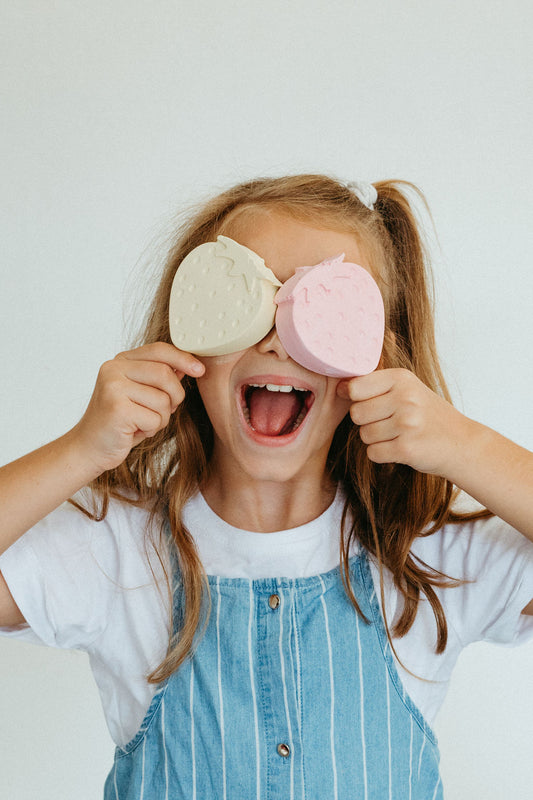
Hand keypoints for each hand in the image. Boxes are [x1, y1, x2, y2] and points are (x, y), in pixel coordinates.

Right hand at [72, 342, 204, 473]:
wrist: (89, 448)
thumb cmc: (119, 422)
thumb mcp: (140, 394)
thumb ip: (159, 377)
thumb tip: (189, 364)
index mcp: (120, 361)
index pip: (159, 350)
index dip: (183, 359)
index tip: (200, 370)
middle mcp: (113, 369)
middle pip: (165, 374)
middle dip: (174, 396)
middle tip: (164, 411)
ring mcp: (112, 388)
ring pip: (163, 400)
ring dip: (161, 418)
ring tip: (142, 423)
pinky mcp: (116, 409)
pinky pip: (154, 418)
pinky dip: (151, 430)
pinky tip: (134, 431)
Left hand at [336, 368, 469, 476]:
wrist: (462, 443)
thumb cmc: (428, 415)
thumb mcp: (408, 388)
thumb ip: (376, 384)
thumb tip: (338, 386)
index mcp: (401, 378)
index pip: (354, 387)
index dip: (356, 399)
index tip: (369, 403)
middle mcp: (404, 398)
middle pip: (356, 413)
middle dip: (367, 421)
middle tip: (389, 422)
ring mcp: (406, 424)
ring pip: (364, 435)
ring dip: (376, 439)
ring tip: (398, 434)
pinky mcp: (406, 449)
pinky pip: (373, 453)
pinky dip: (383, 454)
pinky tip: (400, 447)